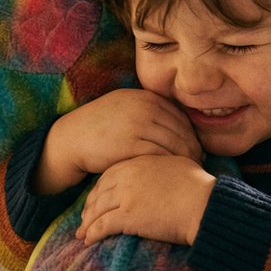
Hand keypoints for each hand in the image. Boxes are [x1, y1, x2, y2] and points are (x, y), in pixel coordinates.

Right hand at [37, 89, 201, 193]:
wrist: (71, 139)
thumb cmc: (100, 128)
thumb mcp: (125, 108)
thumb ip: (148, 110)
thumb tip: (178, 123)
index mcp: (145, 97)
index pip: (180, 116)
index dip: (192, 133)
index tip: (198, 147)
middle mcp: (144, 107)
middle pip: (182, 129)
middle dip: (194, 147)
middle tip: (199, 162)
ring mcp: (138, 124)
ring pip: (175, 143)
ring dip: (186, 158)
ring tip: (190, 169)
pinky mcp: (131, 143)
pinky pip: (161, 155)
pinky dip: (171, 165)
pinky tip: (173, 174)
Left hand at [77, 155, 216, 245]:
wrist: (204, 203)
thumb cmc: (200, 187)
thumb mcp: (181, 164)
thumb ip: (167, 164)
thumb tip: (170, 168)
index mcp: (141, 162)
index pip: (112, 174)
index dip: (102, 188)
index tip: (97, 198)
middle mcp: (129, 176)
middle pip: (100, 191)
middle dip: (90, 205)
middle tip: (85, 217)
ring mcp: (127, 196)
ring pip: (98, 208)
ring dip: (87, 222)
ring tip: (82, 233)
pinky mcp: (128, 216)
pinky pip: (103, 225)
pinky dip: (93, 233)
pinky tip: (88, 240)